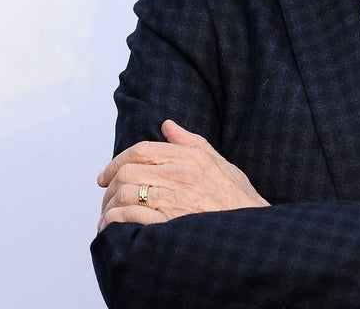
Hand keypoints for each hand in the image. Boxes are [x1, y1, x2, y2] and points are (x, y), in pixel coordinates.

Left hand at [96, 120, 267, 231]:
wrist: (254, 233)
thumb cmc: (239, 200)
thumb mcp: (221, 165)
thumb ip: (192, 143)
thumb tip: (167, 125)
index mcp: (191, 158)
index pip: (141, 150)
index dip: (116, 161)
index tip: (106, 175)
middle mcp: (182, 174)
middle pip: (128, 171)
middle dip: (110, 185)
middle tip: (107, 198)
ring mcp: (176, 199)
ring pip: (126, 193)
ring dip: (110, 206)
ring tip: (107, 217)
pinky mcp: (170, 223)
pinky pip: (131, 216)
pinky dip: (115, 221)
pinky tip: (112, 228)